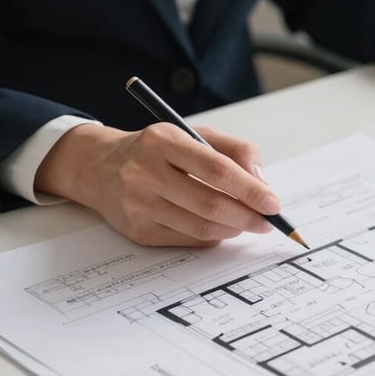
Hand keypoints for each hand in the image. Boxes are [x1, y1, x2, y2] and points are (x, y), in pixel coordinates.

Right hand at [35, 123, 280, 246]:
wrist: (101, 167)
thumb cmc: (159, 150)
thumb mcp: (197, 135)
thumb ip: (236, 152)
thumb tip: (262, 184)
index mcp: (163, 141)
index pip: (216, 169)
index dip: (250, 189)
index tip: (273, 202)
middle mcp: (144, 172)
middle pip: (209, 204)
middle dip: (247, 216)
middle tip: (267, 221)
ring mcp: (138, 205)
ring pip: (200, 227)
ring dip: (233, 229)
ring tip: (247, 223)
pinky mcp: (138, 231)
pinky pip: (188, 240)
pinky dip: (213, 237)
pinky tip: (221, 227)